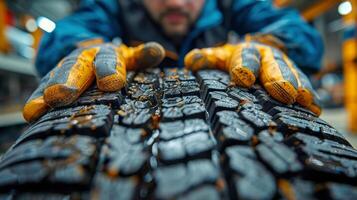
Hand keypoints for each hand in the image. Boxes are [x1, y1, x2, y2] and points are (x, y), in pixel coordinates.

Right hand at [23, 42, 164, 121]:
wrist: (89, 54)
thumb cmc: (114, 61)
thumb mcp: (129, 57)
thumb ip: (142, 56)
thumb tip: (158, 51)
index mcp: (105, 53)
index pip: (108, 59)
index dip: (109, 70)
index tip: (111, 83)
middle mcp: (82, 59)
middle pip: (76, 68)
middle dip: (69, 80)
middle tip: (63, 94)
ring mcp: (64, 70)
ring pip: (54, 78)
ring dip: (47, 92)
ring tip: (40, 106)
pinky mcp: (51, 82)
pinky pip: (41, 90)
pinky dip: (36, 101)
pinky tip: (31, 113)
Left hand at [184, 42, 320, 115]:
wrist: (259, 54)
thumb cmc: (236, 61)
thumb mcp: (220, 57)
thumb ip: (206, 59)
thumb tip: (190, 61)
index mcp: (247, 53)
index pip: (245, 58)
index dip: (245, 67)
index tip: (243, 78)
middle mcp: (268, 59)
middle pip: (274, 67)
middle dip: (278, 79)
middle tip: (283, 93)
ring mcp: (285, 68)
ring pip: (293, 76)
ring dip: (299, 87)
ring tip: (302, 99)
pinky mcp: (297, 79)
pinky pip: (306, 87)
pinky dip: (310, 97)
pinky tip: (313, 108)